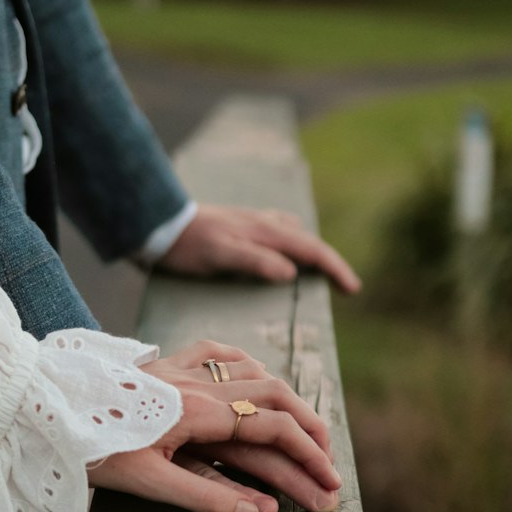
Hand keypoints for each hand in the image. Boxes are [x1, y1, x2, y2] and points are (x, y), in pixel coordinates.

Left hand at [88, 339, 341, 511]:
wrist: (38, 408)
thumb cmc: (87, 448)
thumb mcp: (146, 482)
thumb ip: (205, 497)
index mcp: (197, 411)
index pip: (273, 428)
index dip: (308, 456)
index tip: (328, 483)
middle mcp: (196, 382)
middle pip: (275, 396)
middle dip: (309, 429)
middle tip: (328, 461)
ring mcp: (179, 368)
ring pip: (252, 371)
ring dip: (285, 399)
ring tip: (302, 427)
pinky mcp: (162, 364)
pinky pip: (216, 352)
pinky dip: (245, 365)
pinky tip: (254, 376)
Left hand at [157, 204, 361, 292]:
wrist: (160, 224)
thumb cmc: (189, 245)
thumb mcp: (221, 255)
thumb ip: (255, 261)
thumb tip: (291, 272)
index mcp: (266, 232)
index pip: (312, 250)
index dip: (335, 269)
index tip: (352, 288)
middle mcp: (265, 224)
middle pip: (309, 242)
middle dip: (330, 263)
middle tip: (346, 287)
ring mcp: (254, 223)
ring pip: (295, 235)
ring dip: (312, 252)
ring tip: (321, 272)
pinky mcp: (241, 227)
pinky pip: (279, 234)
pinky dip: (292, 245)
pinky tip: (285, 254)